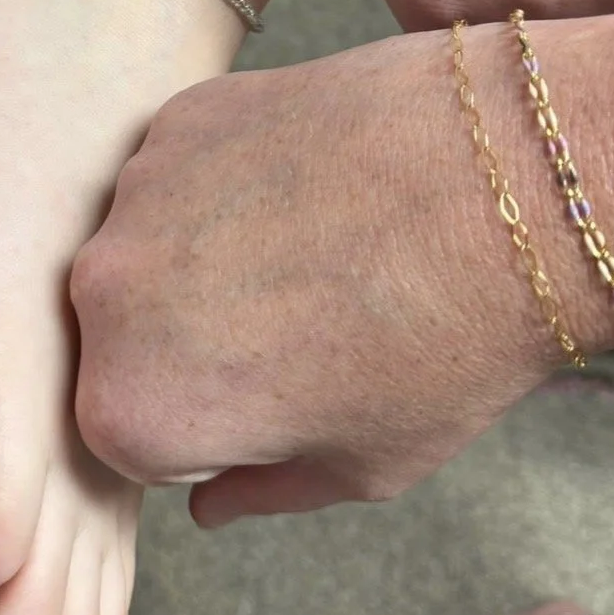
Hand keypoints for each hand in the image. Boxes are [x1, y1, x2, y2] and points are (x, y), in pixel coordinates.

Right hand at [70, 19, 613, 526]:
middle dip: (188, 338)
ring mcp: (138, 190)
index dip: (206, 428)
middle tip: (294, 320)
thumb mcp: (363, 465)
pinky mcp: (181, 114)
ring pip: (149, 243)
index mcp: (132, 405)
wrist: (508, 183)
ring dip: (202, 252)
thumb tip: (212, 501)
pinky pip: (181, 168)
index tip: (275, 399)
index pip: (130, 437)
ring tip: (310, 245)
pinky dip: (228, 180)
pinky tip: (309, 185)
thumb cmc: (444, 342)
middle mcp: (105, 293)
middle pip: (124, 335)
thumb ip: (263, 492)